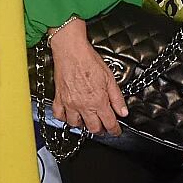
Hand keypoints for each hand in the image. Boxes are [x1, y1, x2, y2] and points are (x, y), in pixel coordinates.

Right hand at [50, 17, 126, 136]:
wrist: (71, 51)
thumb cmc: (89, 60)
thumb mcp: (109, 78)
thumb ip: (117, 98)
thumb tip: (123, 111)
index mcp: (98, 101)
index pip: (109, 123)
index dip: (115, 130)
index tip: (116, 131)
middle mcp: (83, 105)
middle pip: (93, 128)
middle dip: (100, 129)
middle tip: (104, 126)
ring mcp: (69, 103)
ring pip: (76, 125)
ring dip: (83, 124)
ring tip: (88, 119)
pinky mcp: (59, 99)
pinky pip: (59, 115)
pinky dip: (65, 118)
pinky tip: (70, 114)